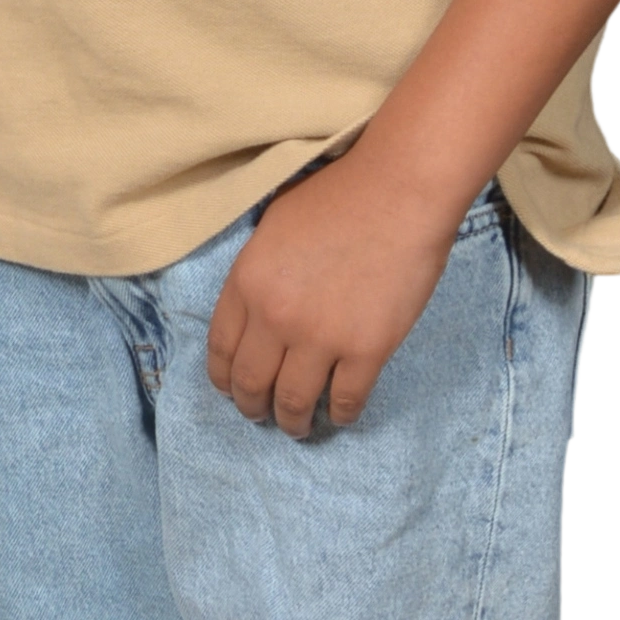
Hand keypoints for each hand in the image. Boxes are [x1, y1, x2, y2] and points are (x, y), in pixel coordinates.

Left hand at [206, 145, 458, 436]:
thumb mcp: (274, 222)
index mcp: (247, 281)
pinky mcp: (366, 351)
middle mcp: (275, 317)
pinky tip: (339, 413)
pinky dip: (340, 414)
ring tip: (297, 427)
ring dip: (292, 422)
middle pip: (251, 383)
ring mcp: (321, 338)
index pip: (221, 347)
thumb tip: (257, 298)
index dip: (223, 377)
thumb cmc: (339, 195)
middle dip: (252, 407)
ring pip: (294, 402)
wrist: (398, 192)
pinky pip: (345, 400)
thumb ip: (258, 267)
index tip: (230, 388)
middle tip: (261, 414)